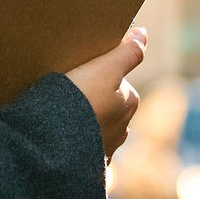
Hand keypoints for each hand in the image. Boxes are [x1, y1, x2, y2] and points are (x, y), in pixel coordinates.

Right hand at [65, 27, 145, 160]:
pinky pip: (81, 146)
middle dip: (91, 97)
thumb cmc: (81, 102)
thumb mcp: (104, 69)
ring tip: (58, 114)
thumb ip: (126, 52)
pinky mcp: (87, 164)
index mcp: (130, 101)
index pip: (115, 78)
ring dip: (82, 120)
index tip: (77, 71)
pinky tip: (59, 136)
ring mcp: (106, 147)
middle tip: (66, 90)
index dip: (95, 72)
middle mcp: (124, 126)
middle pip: (106, 102)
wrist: (56, 147)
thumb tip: (144, 33)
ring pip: (94, 125)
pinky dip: (74, 140)